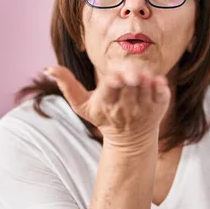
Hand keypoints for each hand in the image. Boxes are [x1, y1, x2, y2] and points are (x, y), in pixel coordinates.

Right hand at [44, 64, 170, 143]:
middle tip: (131, 74)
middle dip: (131, 76)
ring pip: (146, 86)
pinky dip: (160, 85)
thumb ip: (67, 85)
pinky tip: (155, 82)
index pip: (111, 89)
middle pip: (130, 84)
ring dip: (145, 78)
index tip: (115, 77)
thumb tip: (48, 68)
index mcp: (106, 104)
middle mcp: (126, 108)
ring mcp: (144, 109)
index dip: (114, 81)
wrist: (129, 140)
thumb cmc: (103, 117)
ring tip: (140, 76)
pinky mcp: (159, 108)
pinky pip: (162, 92)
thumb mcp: (81, 105)